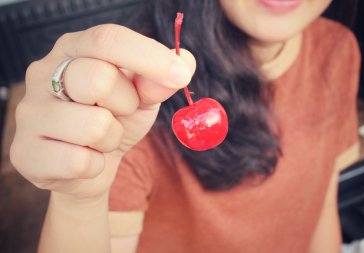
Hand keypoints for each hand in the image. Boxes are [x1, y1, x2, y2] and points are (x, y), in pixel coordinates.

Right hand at [10, 24, 195, 199]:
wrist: (89, 165)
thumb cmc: (115, 120)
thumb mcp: (141, 97)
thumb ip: (158, 80)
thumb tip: (184, 62)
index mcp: (73, 50)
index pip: (108, 39)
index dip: (148, 56)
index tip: (181, 75)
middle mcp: (43, 73)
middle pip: (98, 79)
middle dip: (125, 105)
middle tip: (120, 113)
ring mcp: (30, 113)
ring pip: (94, 126)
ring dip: (111, 139)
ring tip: (100, 139)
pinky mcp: (26, 152)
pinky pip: (80, 162)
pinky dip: (96, 166)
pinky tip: (85, 159)